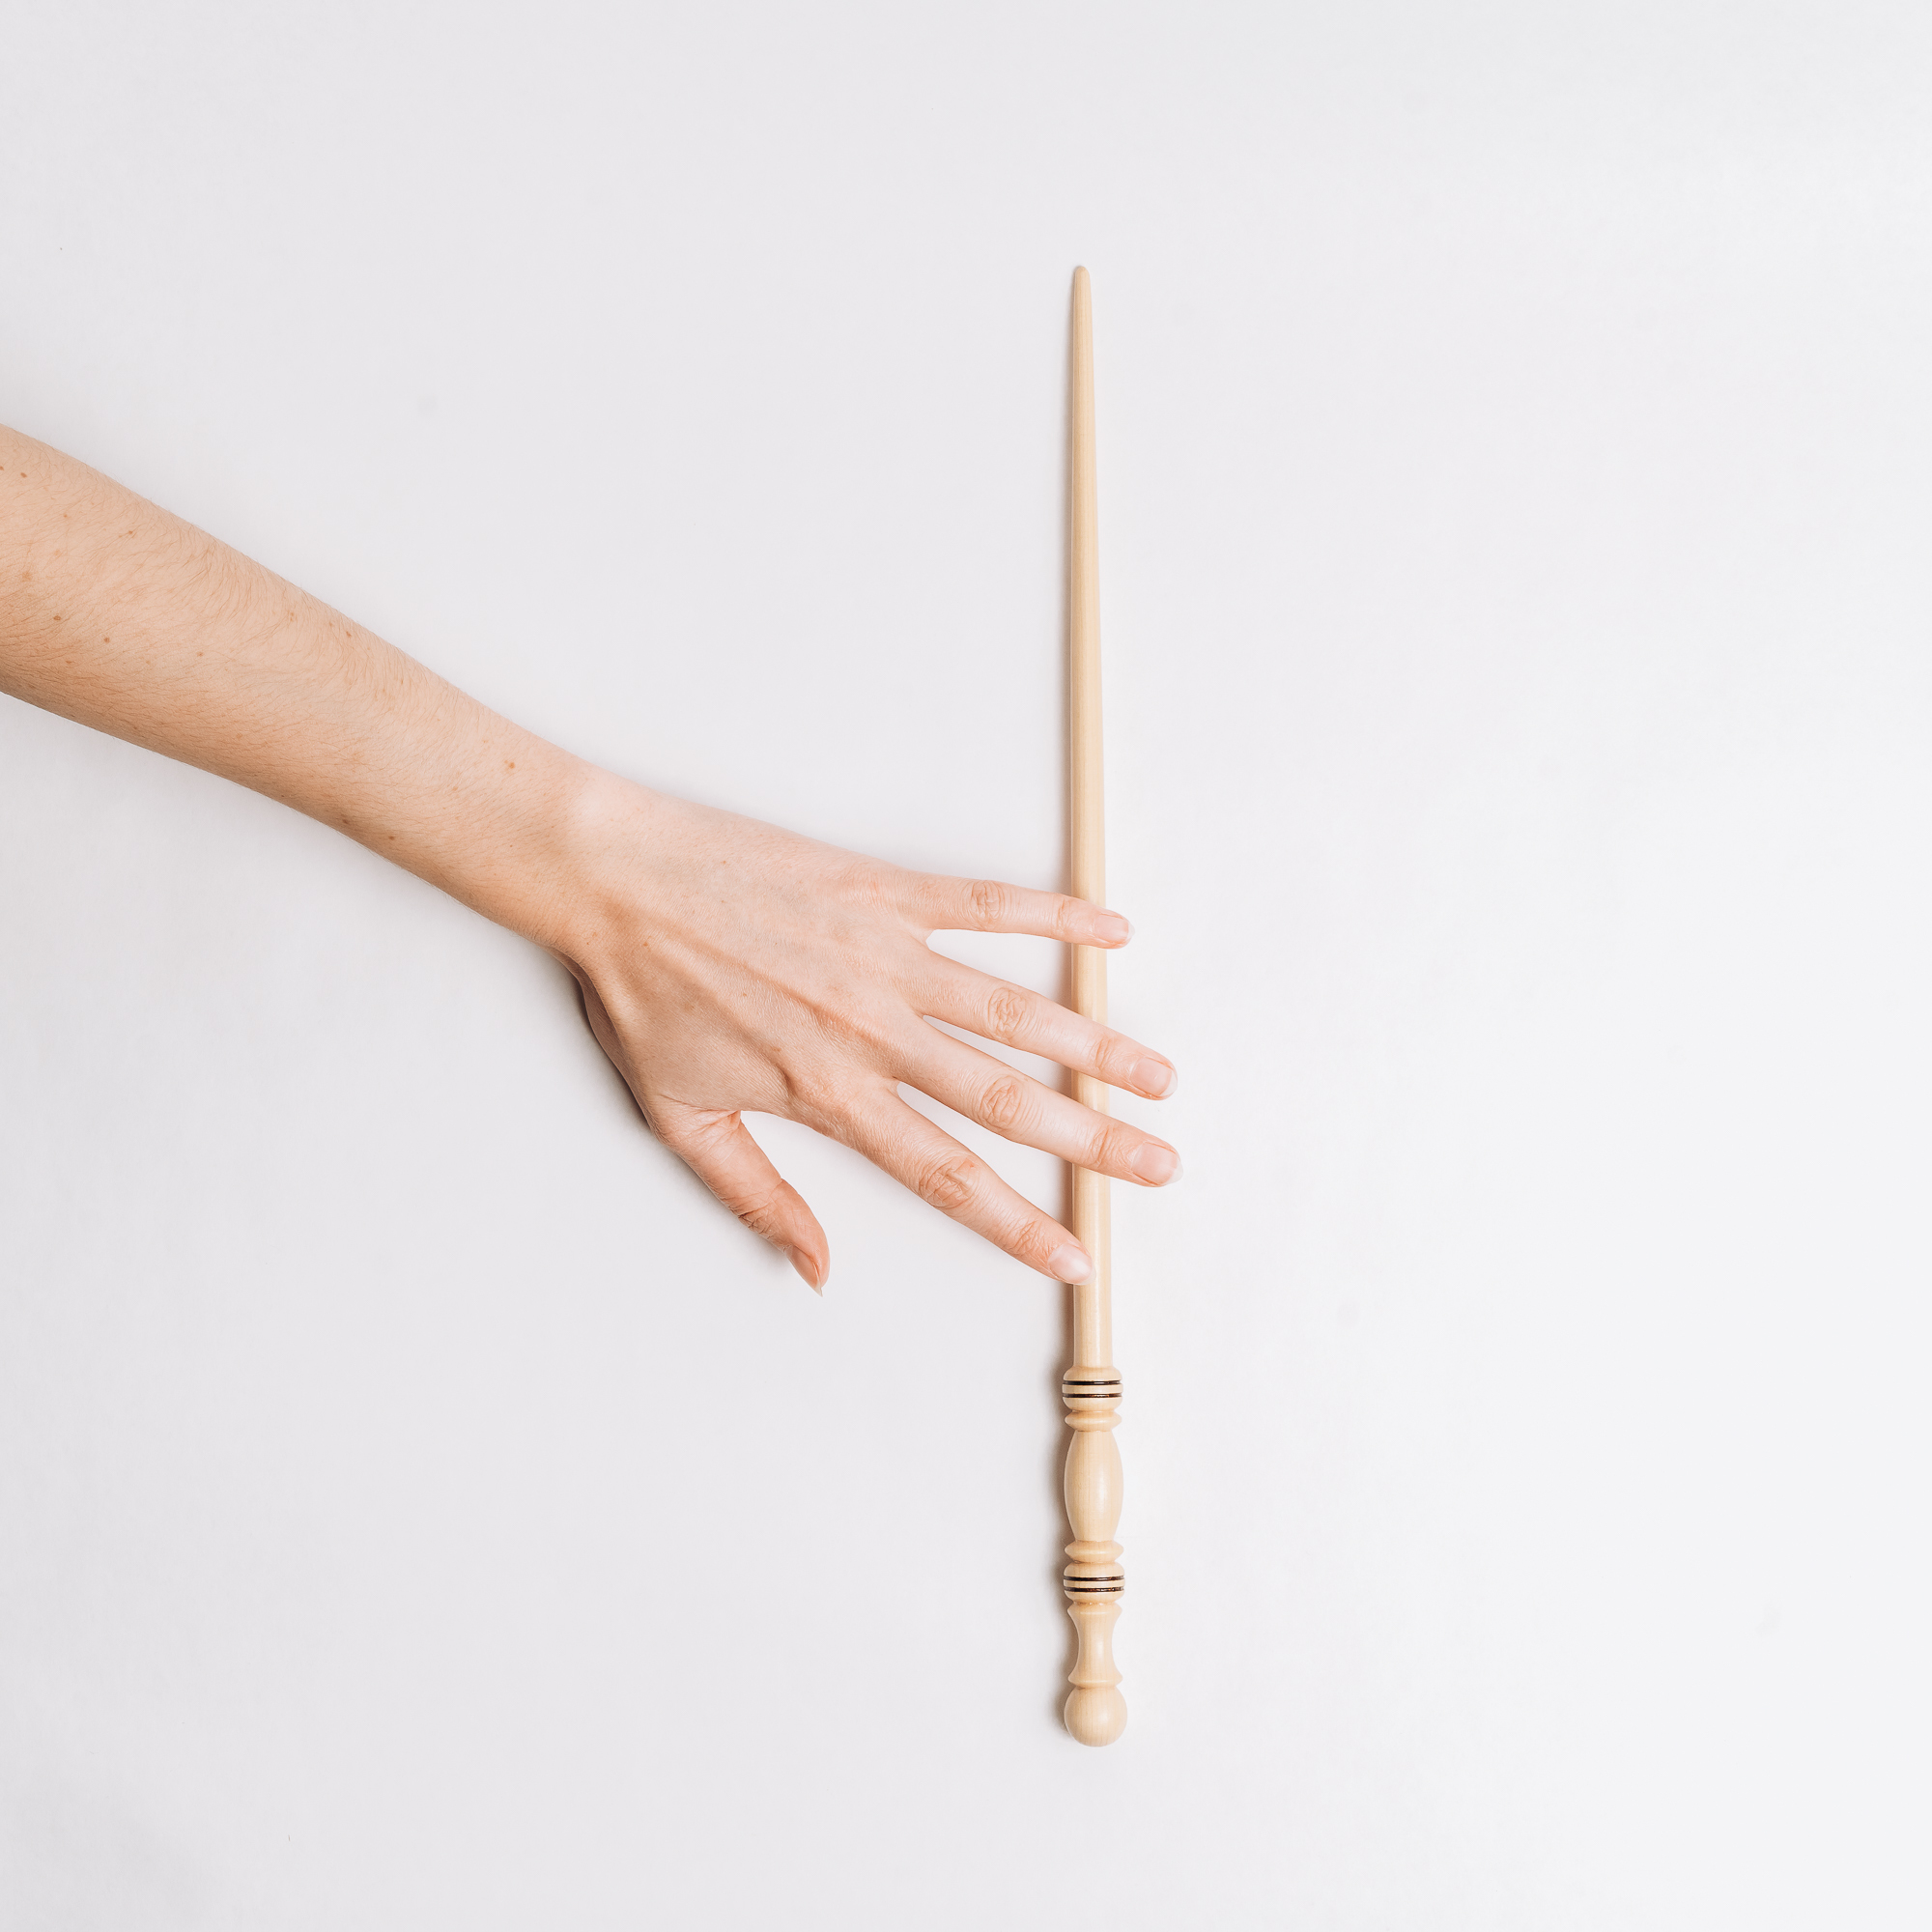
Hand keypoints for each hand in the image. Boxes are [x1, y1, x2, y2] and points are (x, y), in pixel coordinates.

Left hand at [558, 774, 1180, 1290]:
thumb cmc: (641, 996)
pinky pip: (989, 906)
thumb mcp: (680, 1117)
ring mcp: (888, 956)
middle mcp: (875, 1031)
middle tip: (1160, 1165)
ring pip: (1016, 1012)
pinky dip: (1055, 918)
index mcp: (829, 1094)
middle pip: (1008, 1101)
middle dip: (1094, 1140)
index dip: (1016, 1222)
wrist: (613, 882)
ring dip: (1096, 1046)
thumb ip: (757, 1195)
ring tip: (1159, 1076)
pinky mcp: (887, 891)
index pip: (944, 1176)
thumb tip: (814, 1269)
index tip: (1073, 1254)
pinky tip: (1111, 935)